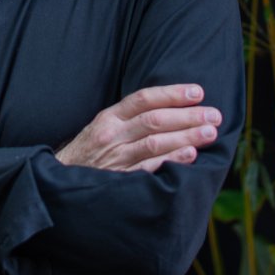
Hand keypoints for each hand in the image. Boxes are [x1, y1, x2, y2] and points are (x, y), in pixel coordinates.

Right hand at [56, 84, 220, 172]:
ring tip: (210, 132)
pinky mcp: (119, 181)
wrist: (59, 182)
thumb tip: (170, 108)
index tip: (198, 91)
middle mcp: (112, 134)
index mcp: (108, 117)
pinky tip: (190, 155)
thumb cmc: (87, 154)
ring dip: (186, 136)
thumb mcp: (101, 128)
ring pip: (155, 142)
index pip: (144, 99)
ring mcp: (115, 158)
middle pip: (155, 120)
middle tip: (214, 115)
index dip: (172, 93)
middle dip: (188, 116)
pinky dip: (171, 161)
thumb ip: (128, 118)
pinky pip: (149, 168)